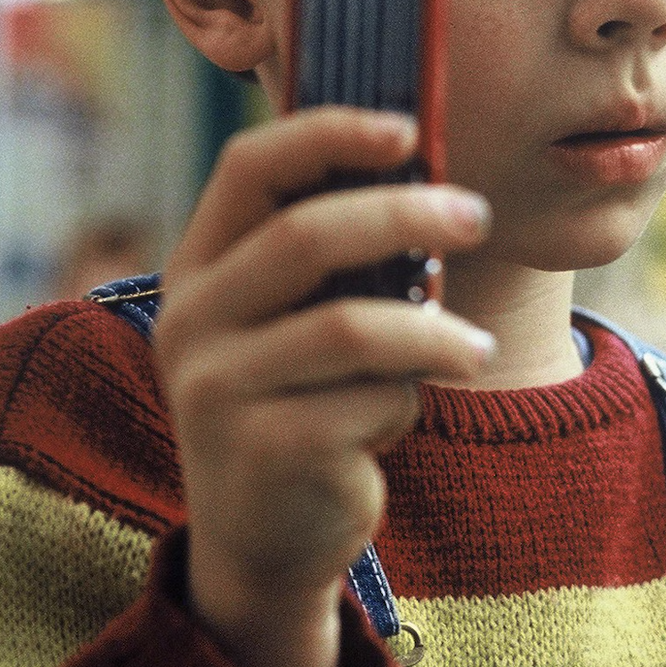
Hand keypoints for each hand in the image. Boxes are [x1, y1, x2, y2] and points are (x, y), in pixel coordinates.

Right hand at [154, 108, 494, 666]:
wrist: (260, 536)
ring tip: (472, 348)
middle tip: (476, 216)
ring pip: (351, 325)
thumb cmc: (295, 402)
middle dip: (406, 215)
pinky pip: (368, 400)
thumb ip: (328, 259)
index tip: (408, 130)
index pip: (248, 168)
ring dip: (432, 331)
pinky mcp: (264, 449)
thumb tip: (427, 174)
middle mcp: (190, 320)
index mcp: (196, 268)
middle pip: (305, 234)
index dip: (328, 134)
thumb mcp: (289, 321)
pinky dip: (404, 403)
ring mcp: (217, 388)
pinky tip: (399, 417)